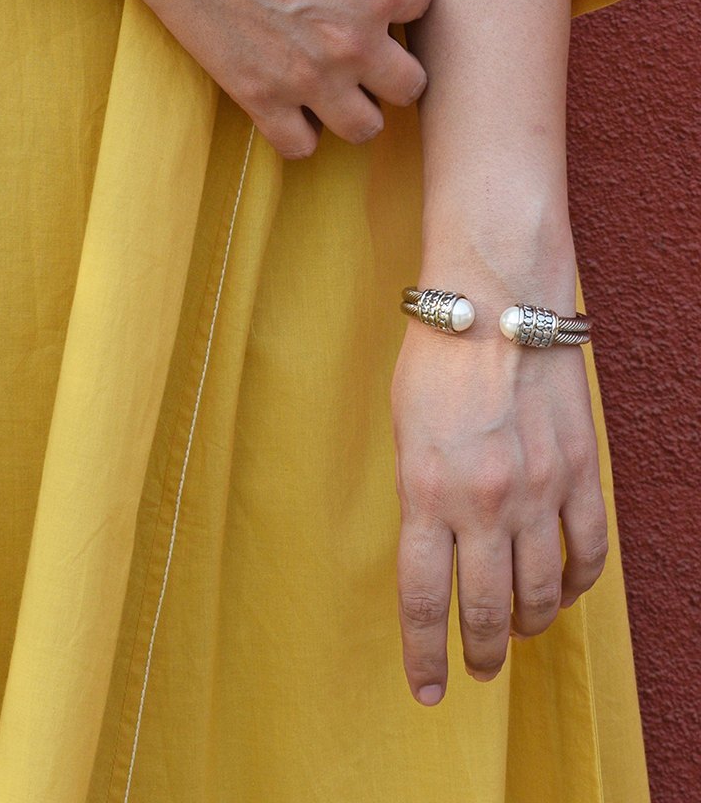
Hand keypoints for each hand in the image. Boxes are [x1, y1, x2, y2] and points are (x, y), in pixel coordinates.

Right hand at [117, 0, 432, 157]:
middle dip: (391, 70)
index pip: (423, 7)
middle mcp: (352, 40)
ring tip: (332, 88)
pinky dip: (298, 131)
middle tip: (364, 54)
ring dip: (354, 108)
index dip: (400, 0)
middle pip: (409, 86)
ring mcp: (306, 77)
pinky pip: (300, 147)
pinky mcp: (258, 97)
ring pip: (366, 128)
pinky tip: (287, 105)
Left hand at [390, 316, 608, 705]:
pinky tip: (561, 591)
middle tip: (474, 671)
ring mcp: (539, 491)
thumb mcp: (402, 428)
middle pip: (484, 610)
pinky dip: (575, 584)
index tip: (426, 690)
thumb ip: (418, 492)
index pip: (423, 599)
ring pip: (540, 592)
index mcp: (426, 491)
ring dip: (525, 623)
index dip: (423, 654)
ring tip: (513, 633)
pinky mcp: (579, 473)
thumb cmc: (436, 355)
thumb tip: (431, 545)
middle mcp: (484, 503)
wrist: (497, 300)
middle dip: (477, 653)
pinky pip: (587, 552)